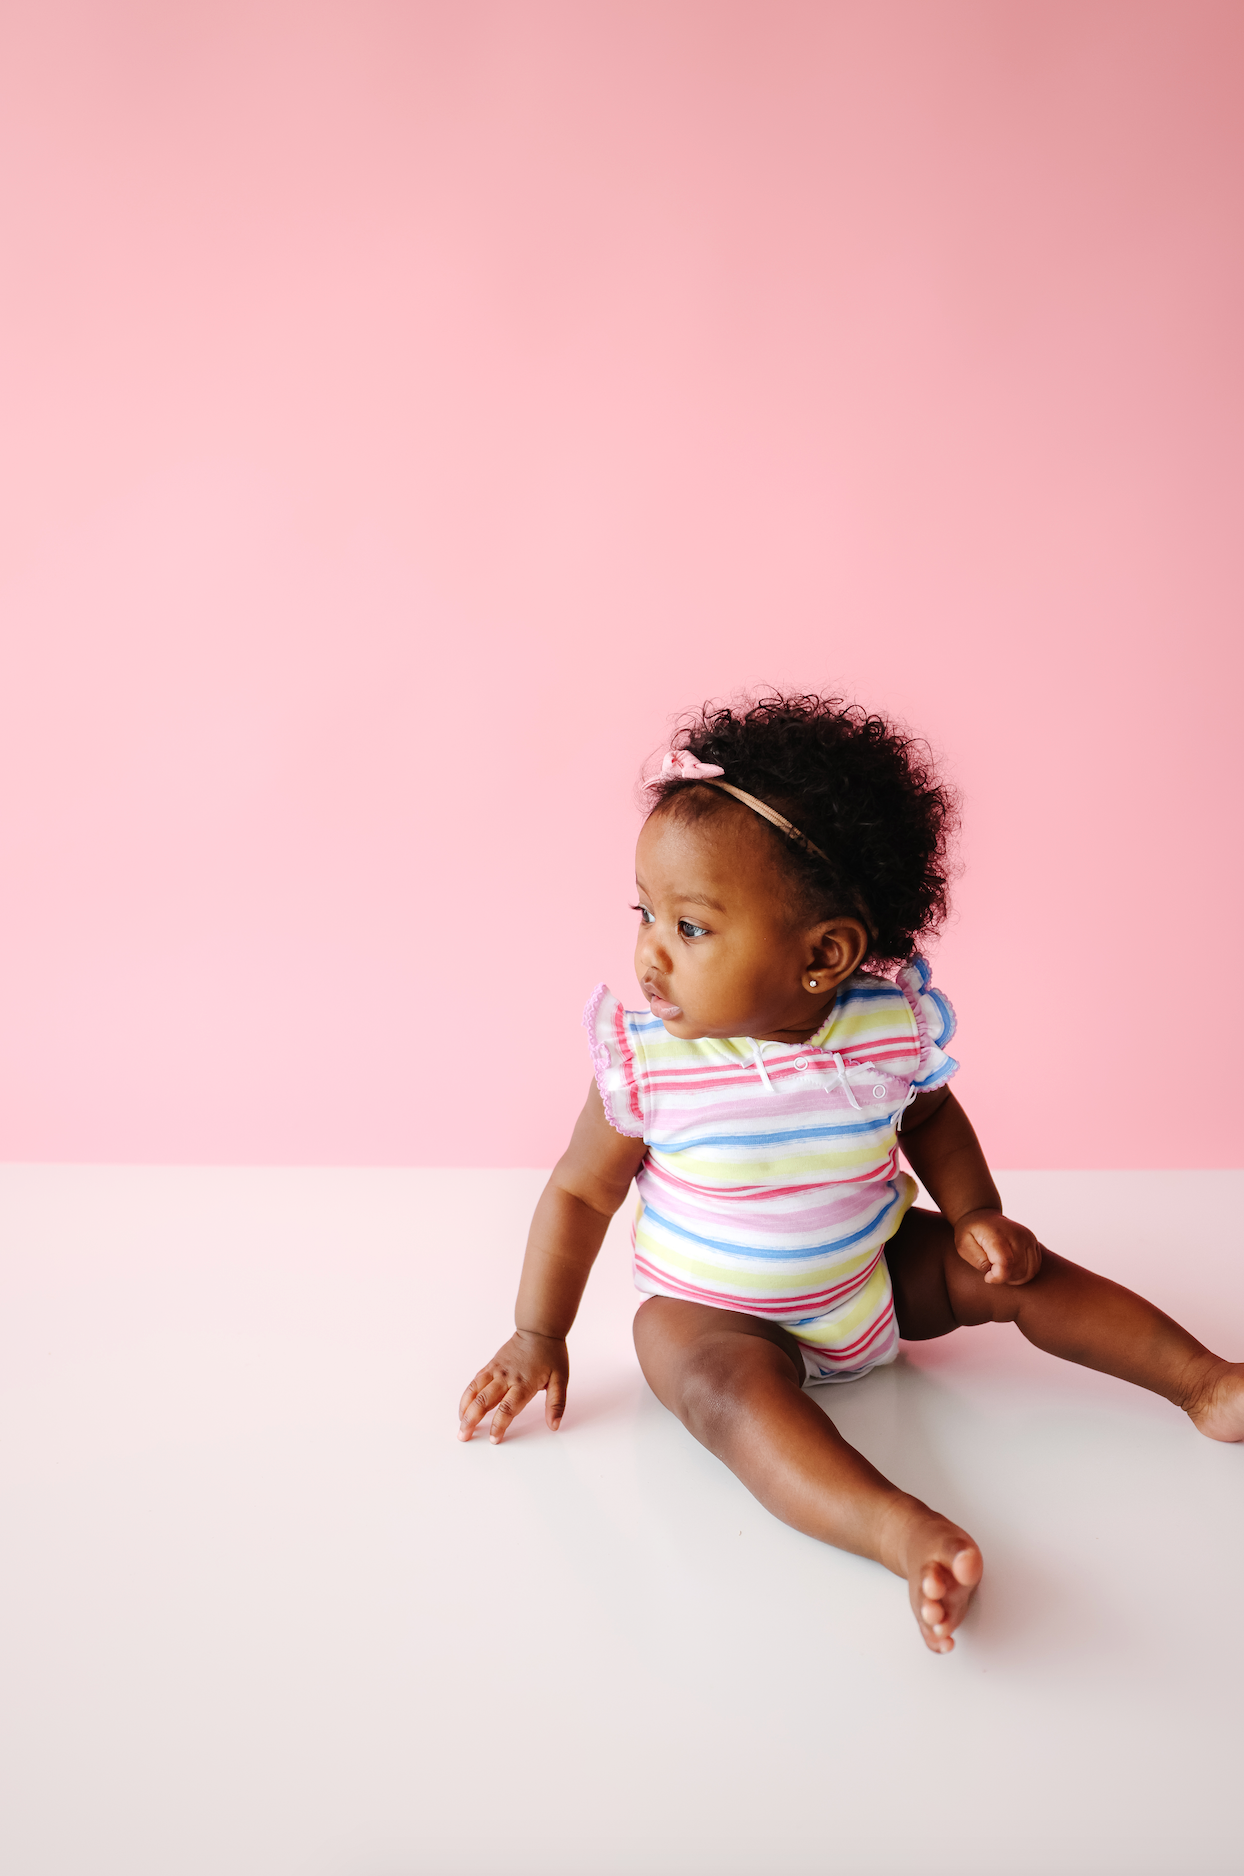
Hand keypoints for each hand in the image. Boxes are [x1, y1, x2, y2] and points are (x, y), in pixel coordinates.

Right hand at [458, 1329, 568, 1443]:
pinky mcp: (491, 1365)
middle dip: (472, 1421)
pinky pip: (475, 1381)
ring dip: (464, 1409)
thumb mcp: (561, 1379)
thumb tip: (554, 1425)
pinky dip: (467, 1395)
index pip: (507, 1409)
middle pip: (484, 1402)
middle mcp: (506, 1377)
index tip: (493, 1439)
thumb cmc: (551, 1354)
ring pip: (474, 1391)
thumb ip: (556, 1404)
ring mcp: (496, 1370)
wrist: (539, 1329)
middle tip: (463, 1436)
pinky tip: (464, 1408)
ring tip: (460, 1426)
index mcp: (524, 1384)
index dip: (498, 1426)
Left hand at [954, 1208, 1042, 1285]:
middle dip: (1005, 1278)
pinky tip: (1010, 1267)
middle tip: (992, 1272)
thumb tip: (995, 1273)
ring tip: (1001, 1270)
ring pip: (1029, 1271)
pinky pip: (1035, 1267)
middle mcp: (1017, 1235)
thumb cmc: (970, 1233)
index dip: (997, 1277)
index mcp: (998, 1235)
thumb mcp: (964, 1246)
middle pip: (1019, 1270)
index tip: (987, 1277)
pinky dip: (1024, 1273)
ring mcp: (1028, 1237)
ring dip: (1015, 1277)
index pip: (1005, 1263)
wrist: (981, 1216)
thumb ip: (979, 1261)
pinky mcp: (1034, 1242)